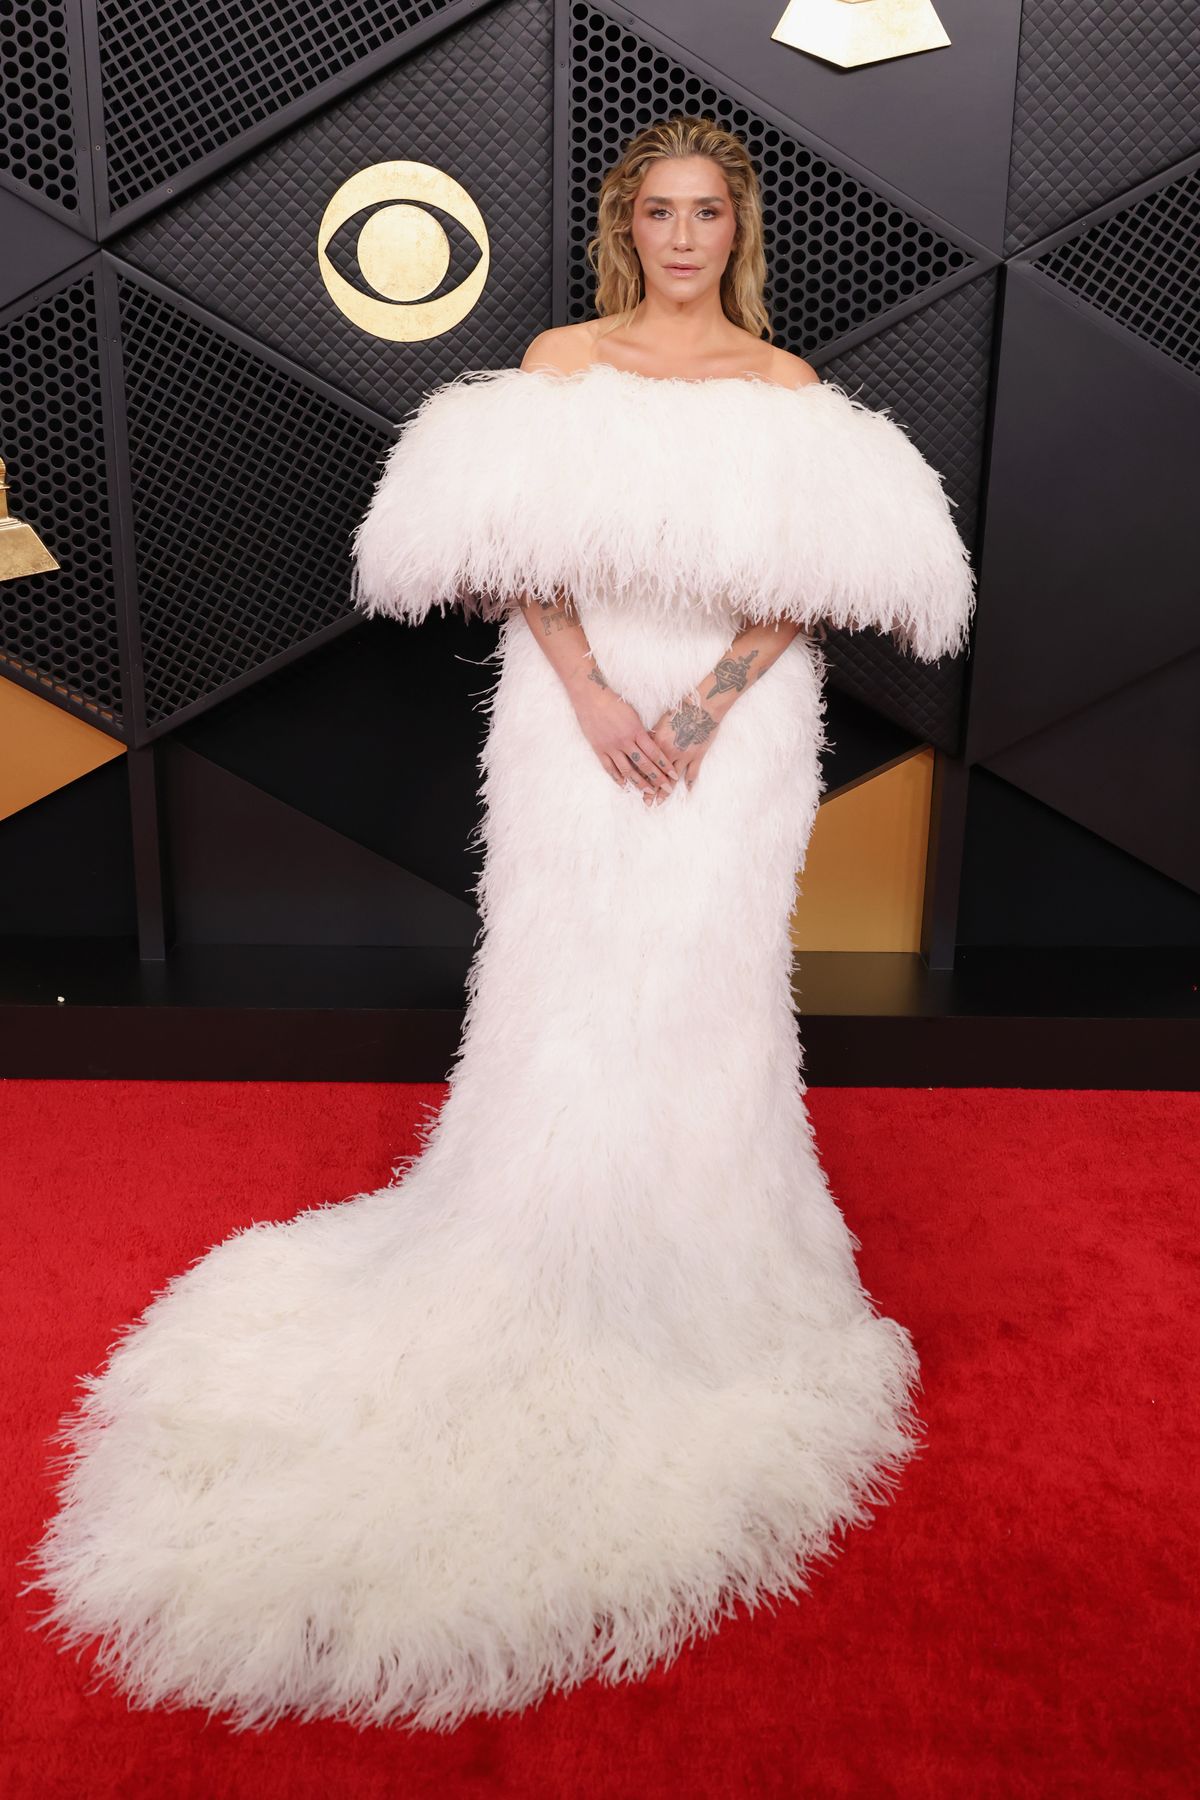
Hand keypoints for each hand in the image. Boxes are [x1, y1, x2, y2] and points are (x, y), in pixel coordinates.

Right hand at [570, 676, 680, 800]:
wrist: (591, 698)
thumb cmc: (614, 703)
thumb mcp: (633, 715)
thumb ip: (641, 732)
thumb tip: (650, 745)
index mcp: (636, 731)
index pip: (655, 753)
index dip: (665, 766)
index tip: (673, 775)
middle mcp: (625, 741)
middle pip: (644, 764)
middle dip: (657, 778)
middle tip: (666, 788)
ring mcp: (611, 747)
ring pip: (628, 770)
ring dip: (639, 782)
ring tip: (648, 791)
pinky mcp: (599, 749)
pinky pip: (609, 768)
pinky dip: (617, 778)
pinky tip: (624, 785)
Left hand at [647, 689, 729, 795]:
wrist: (703, 706)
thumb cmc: (681, 710)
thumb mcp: (661, 722)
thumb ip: (652, 736)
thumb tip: (642, 744)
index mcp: (657, 743)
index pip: (645, 764)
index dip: (639, 777)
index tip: (634, 787)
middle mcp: (669, 752)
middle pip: (657, 775)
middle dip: (651, 791)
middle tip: (646, 802)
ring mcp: (684, 755)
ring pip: (672, 778)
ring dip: (666, 792)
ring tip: (660, 802)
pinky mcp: (697, 755)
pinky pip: (693, 773)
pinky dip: (690, 782)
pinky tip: (688, 791)